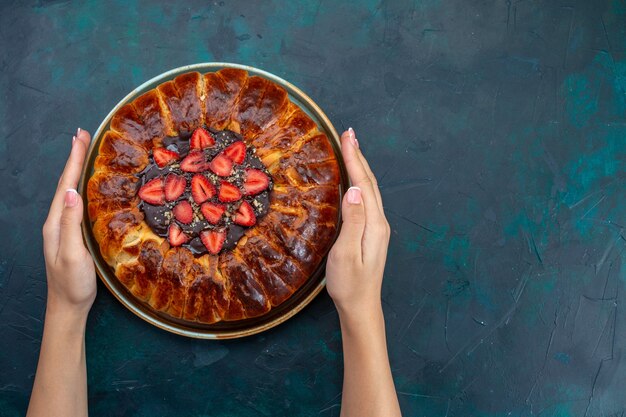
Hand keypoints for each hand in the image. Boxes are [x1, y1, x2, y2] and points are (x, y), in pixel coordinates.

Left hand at [42, 128, 95, 316]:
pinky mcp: (73, 234)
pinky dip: (84, 187)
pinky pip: (79, 203)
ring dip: (78, 170)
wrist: (68, 306)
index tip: (80, 137)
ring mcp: (64, 228)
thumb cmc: (71, 283)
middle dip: (75, 158)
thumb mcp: (71, 253)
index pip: (65, 184)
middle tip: (84, 135)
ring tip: (86, 152)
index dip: (73, 160)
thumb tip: (71, 192)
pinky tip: (90, 186)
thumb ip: (70, 224)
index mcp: (56, 222)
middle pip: (67, 183)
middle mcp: (58, 221)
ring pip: (72, 191)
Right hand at [326, 128, 390, 321]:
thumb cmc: (349, 284)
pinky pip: (367, 199)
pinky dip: (361, 182)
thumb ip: (352, 221)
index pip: (363, 184)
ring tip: (352, 148)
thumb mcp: (346, 253)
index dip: (354, 158)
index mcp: (374, 224)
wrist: (361, 306)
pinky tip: (355, 180)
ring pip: (370, 189)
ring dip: (361, 167)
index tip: (346, 136)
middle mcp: (380, 222)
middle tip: (348, 133)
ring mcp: (378, 227)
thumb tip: (354, 190)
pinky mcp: (372, 233)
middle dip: (359, 156)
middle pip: (369, 182)